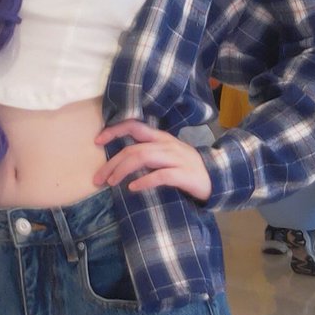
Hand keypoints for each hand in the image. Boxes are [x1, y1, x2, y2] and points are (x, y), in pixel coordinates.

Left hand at [93, 119, 210, 201]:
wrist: (217, 176)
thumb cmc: (186, 166)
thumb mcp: (166, 153)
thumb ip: (148, 152)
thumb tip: (120, 159)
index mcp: (160, 137)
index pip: (134, 126)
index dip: (114, 130)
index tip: (97, 140)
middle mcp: (166, 144)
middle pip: (133, 148)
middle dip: (112, 162)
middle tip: (98, 178)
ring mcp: (175, 158)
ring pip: (144, 157)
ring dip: (123, 170)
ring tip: (112, 182)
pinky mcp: (183, 174)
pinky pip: (161, 175)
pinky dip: (145, 181)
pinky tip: (133, 187)